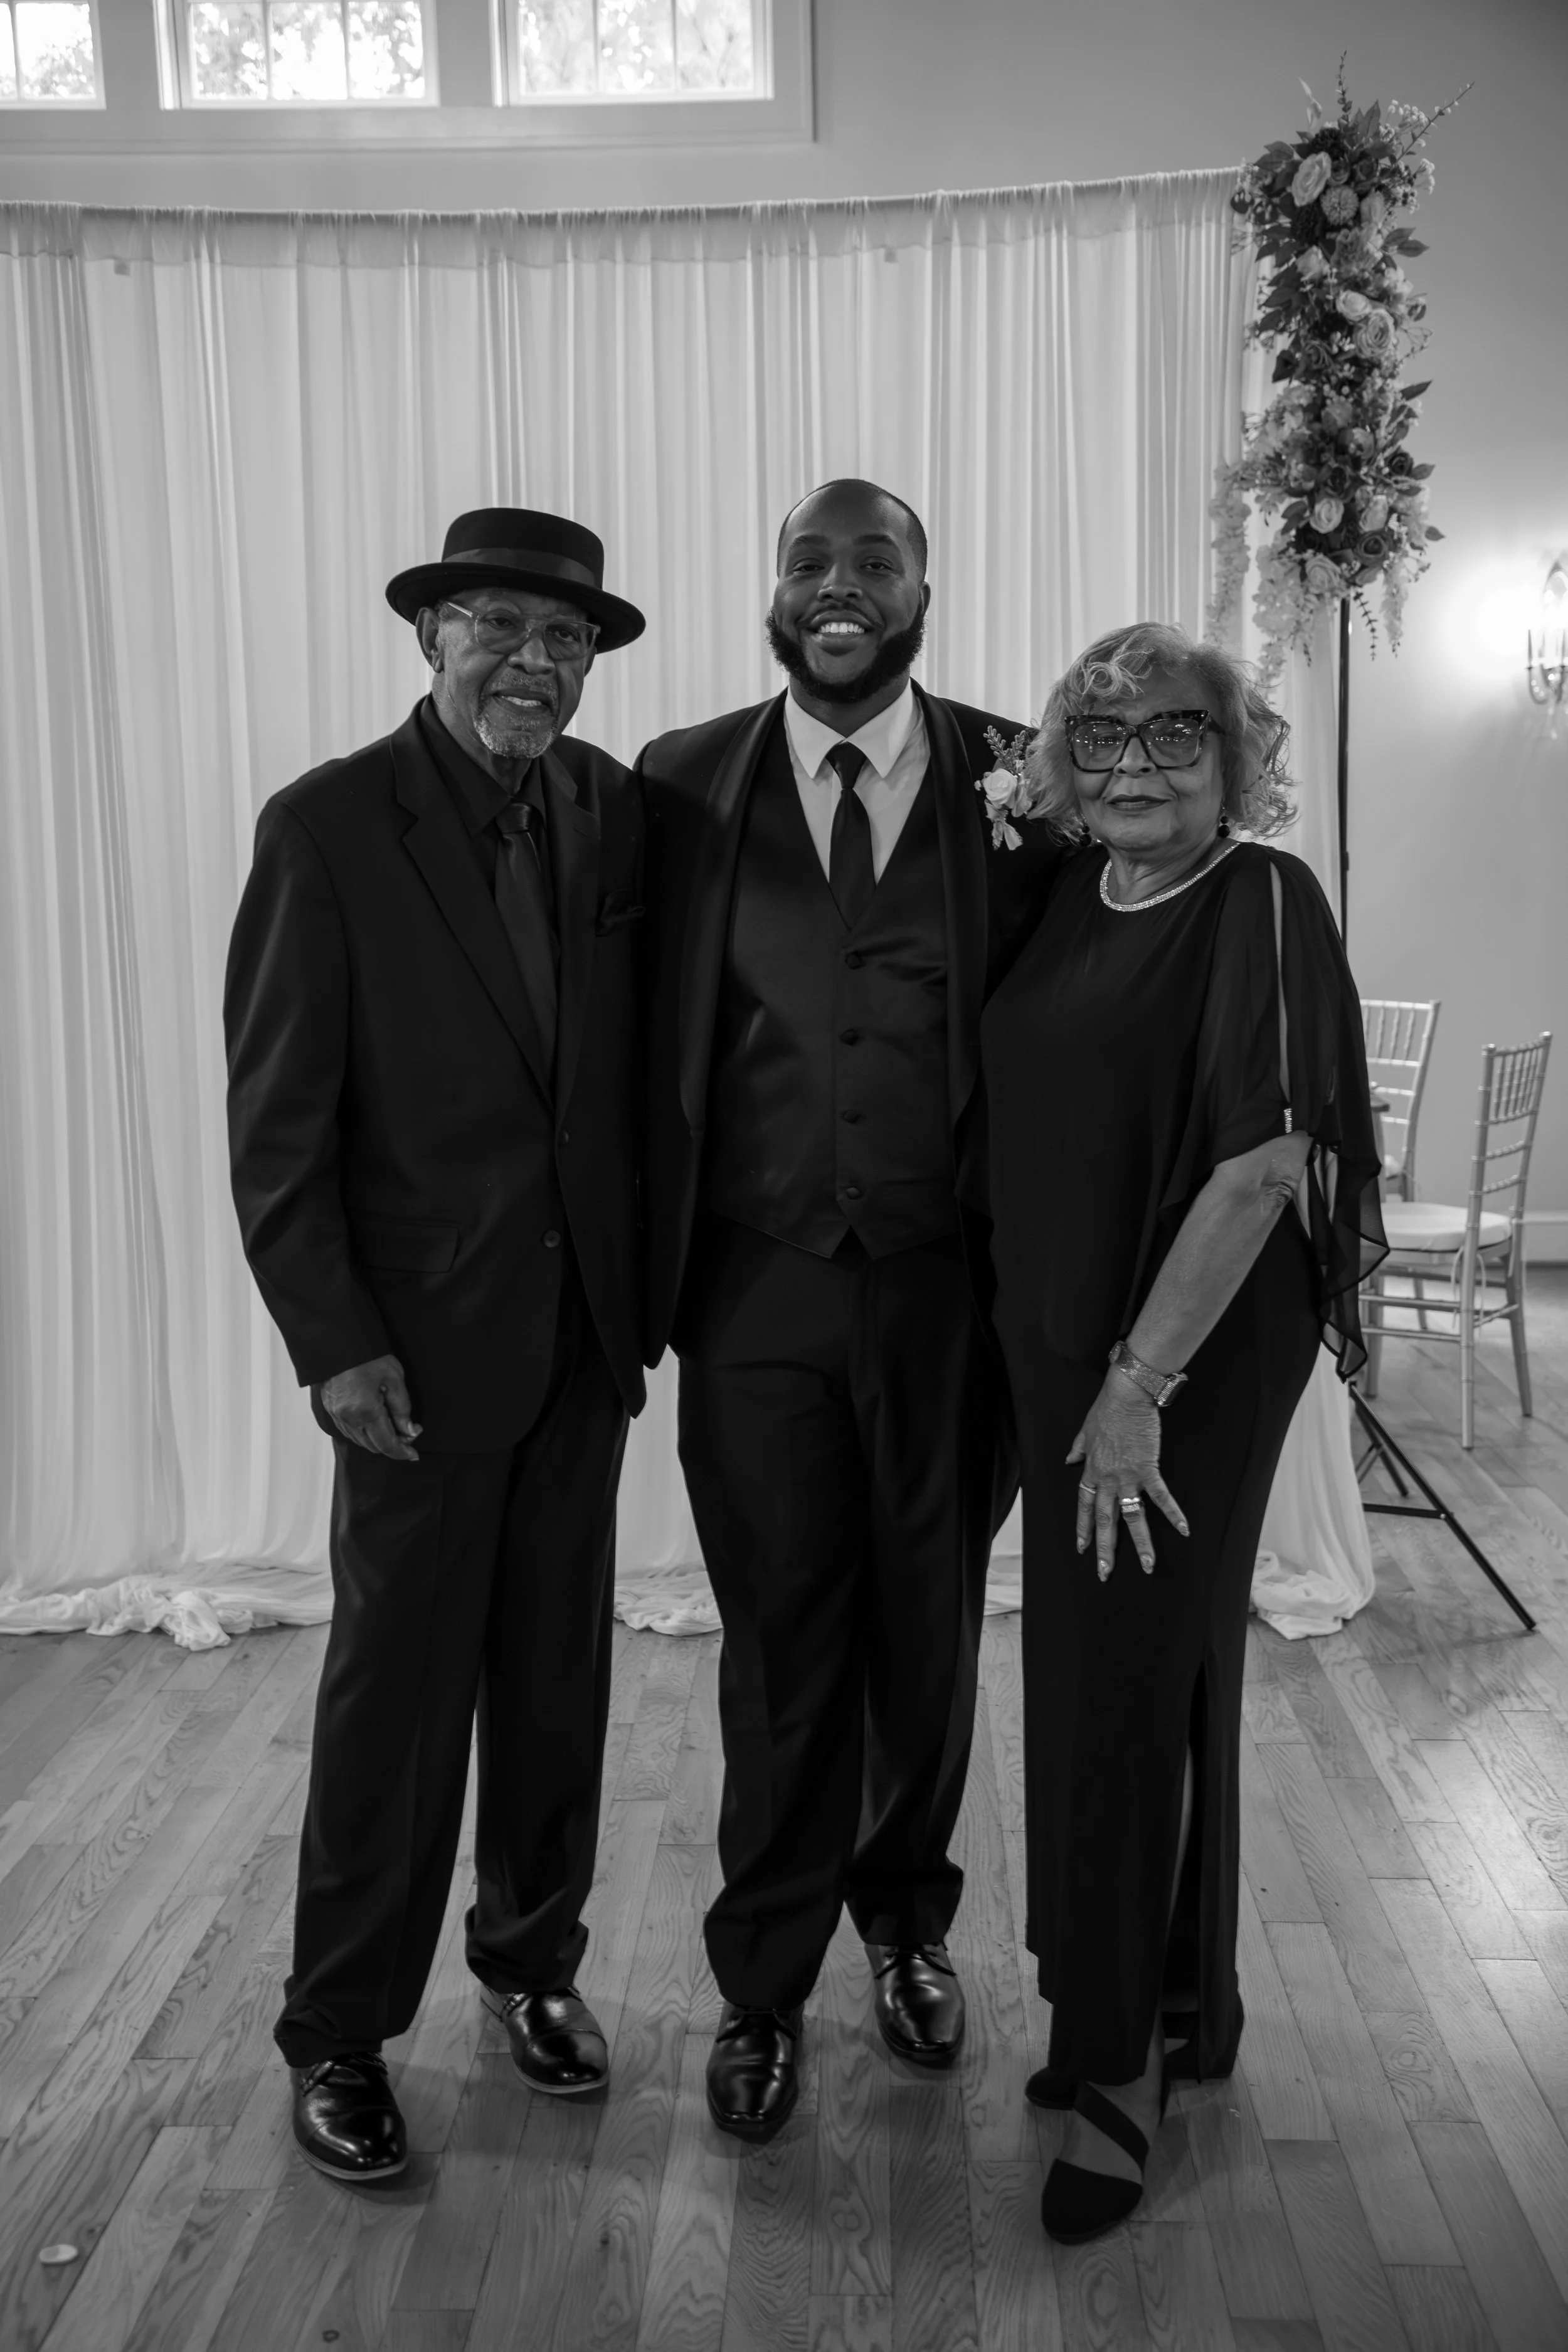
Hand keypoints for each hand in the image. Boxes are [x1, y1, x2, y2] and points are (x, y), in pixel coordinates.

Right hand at [319, 1355, 421, 1460]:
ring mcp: (336, 1416)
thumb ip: (403, 1409)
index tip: (414, 1454)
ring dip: (378, 1440)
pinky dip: (365, 1433)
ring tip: (394, 1425)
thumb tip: (410, 1431)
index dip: (402, 1452)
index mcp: (366, 1412)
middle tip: (408, 1432)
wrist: (339, 1341)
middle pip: (373, 1447)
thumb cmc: (368, 1356)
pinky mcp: (330, 1410)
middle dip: (392, 1445)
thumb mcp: (394, 1379)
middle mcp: (348, 1419)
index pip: (386, 1444)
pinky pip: (349, 1431)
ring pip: (361, 1441)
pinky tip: (375, 1421)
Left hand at [1067, 1370, 1187, 1580]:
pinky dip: (1173, 1514)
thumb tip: (1069, 1459)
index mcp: (1092, 1471)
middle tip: (1105, 1573)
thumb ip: (1078, 1448)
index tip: (1082, 1549)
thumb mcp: (1085, 1430)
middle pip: (1105, 1521)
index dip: (1083, 1529)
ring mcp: (1128, 1477)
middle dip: (1105, 1549)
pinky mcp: (1148, 1470)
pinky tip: (1184, 1530)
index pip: (1084, 1507)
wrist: (1127, 1395)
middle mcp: (1108, 1479)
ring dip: (1141, 1544)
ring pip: (1133, 1517)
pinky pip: (1161, 1497)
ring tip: (1148, 1567)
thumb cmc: (1107, 1409)